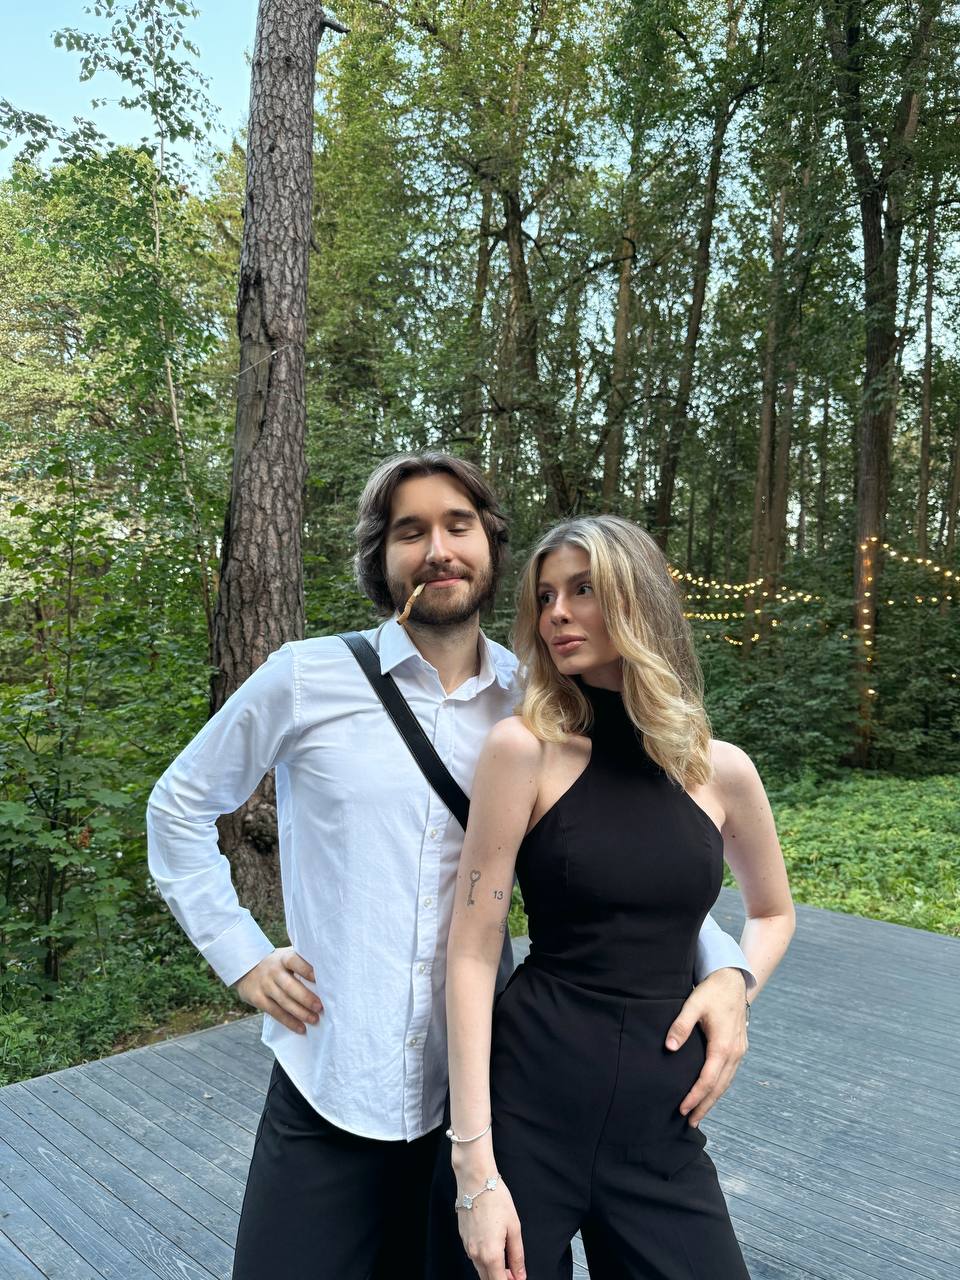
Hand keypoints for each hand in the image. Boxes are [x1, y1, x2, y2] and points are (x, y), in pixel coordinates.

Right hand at [233, 947, 322, 1033]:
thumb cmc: (277, 964)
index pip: (294, 961)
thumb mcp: (286, 956)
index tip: (319, 978)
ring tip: (314, 1019)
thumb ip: (302, 962)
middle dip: (306, 998)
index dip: (306, 969)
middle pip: (290, 986)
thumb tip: (329, 972)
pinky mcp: (258, 999)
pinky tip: (301, 1028)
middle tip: (320, 1007)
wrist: (245, 967)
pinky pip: (275, 1012)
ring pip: (283, 1001)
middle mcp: (273, 971)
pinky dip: (289, 1021)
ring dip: (300, 1012)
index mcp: (283, 958)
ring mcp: (265, 985)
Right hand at [456, 1175, 525, 1279]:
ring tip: (505, 1260)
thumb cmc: (496, 1200)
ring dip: (492, 1271)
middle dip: (501, 1279)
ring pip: (480, 1269)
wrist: (475, 1181)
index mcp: (491, 1254)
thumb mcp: (514, 1227)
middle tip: (513, 1272)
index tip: (517, 1279)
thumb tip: (520, 1275)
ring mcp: (467, 1247)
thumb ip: (517, 1255)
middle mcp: (476, 1255)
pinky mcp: (463, 1238)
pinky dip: (483, 1259)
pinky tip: (492, 1247)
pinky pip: (473, 1257)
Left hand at [666, 966, 747, 1126]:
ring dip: (713, 1099)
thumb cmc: (711, 991)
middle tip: (690, 1122)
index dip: (695, 1097)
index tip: (682, 1109)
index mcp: (723, 1045)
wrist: (733, 979)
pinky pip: (730, 1073)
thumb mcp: (693, 1004)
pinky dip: (720, 1087)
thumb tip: (669, 1047)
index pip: (708, 1079)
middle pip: (720, 1087)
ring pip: (726, 1082)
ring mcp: (740, 1050)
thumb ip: (680, 1025)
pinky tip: (710, 1092)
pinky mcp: (739, 1047)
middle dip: (705, 1105)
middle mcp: (735, 1052)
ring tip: (698, 1113)